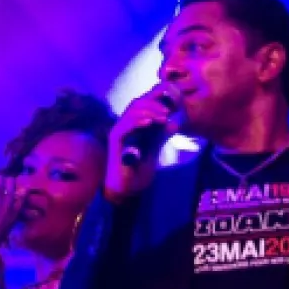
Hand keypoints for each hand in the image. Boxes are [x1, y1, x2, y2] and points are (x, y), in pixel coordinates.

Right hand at [105, 84, 180, 203]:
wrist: (127, 190)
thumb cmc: (138, 172)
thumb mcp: (154, 151)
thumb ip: (161, 137)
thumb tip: (174, 123)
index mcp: (134, 126)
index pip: (143, 105)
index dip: (156, 99)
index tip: (173, 102)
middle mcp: (124, 126)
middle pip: (137, 103)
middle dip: (154, 102)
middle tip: (169, 111)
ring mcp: (118, 132)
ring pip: (131, 111)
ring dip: (149, 111)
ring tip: (163, 116)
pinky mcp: (114, 141)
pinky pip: (124, 126)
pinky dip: (137, 121)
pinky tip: (150, 123)